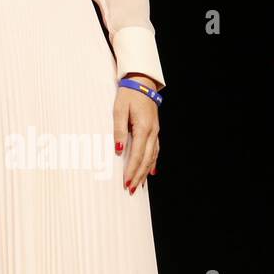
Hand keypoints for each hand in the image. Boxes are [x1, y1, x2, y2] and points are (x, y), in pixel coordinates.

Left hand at [113, 80, 158, 194]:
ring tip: (139, 185)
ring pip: (152, 157)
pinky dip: (152, 162)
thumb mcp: (119, 110)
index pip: (137, 155)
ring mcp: (155, 132)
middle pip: (146, 160)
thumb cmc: (128, 95)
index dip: (132, 170)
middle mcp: (152, 132)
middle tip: (131, 190)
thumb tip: (119, 150)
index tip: (126, 182)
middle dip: (138, 176)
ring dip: (145, 172)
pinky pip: (155, 150)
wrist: (141, 83)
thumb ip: (118, 130)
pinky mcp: (154, 130)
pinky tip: (151, 171)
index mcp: (143, 128)